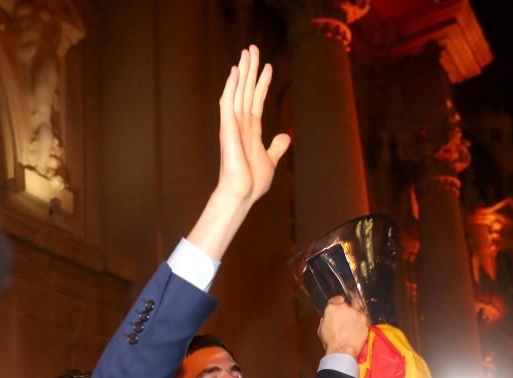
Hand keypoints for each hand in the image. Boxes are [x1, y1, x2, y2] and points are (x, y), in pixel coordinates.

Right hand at [186, 45, 289, 260]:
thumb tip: (285, 137)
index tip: (268, 67)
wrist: (242, 194)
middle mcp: (241, 124)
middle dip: (251, 70)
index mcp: (251, 131)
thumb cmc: (252, 182)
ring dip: (243, 72)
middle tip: (254, 48)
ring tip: (247, 52)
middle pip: (247, 91)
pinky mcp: (228, 130)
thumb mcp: (271, 161)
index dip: (262, 83)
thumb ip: (276, 147)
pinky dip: (231, 87)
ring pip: (238, 92)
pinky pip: (228, 104)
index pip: (257, 101)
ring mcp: (233, 126)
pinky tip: (235, 72)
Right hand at [318, 296, 368, 357]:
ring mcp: (356, 313)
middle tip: (348, 316)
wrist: (342, 350)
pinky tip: (360, 327)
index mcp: (332, 308)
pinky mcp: (365, 320)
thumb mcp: (321, 330)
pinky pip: (365, 317)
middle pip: (349, 302)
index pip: (336, 299)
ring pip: (359, 308)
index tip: (340, 302)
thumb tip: (327, 318)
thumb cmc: (331, 342)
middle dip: (349, 307)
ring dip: (357, 313)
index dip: (338, 301)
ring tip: (355, 321)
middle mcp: (345, 307)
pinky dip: (363, 321)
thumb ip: (325, 320)